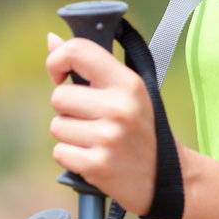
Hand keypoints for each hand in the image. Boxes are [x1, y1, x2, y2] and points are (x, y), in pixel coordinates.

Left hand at [46, 31, 165, 217]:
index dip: (57, 60)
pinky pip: (60, 152)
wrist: (166, 178)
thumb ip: (91, 65)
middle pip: (59, 97)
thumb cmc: (140, 129)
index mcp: (128, 82)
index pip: (78, 51)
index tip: (61, 76)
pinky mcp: (97, 165)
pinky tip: (94, 157)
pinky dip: (71, 157)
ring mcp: (108, 137)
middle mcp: (119, 107)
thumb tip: (51, 40)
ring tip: (96, 140)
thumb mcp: (127, 93)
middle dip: (67, 110)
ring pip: (57, 126)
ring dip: (70, 135)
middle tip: (92, 120)